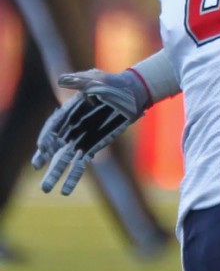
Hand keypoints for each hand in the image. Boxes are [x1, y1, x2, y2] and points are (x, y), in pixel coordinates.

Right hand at [32, 69, 149, 194]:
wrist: (132, 92)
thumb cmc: (112, 83)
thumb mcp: (95, 79)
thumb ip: (79, 82)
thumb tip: (62, 80)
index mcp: (69, 111)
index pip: (54, 126)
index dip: (47, 136)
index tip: (42, 147)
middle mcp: (72, 127)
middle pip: (55, 145)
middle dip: (45, 157)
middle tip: (37, 167)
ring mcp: (83, 137)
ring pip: (65, 158)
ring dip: (56, 173)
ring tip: (46, 189)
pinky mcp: (94, 145)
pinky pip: (81, 163)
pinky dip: (73, 176)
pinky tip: (66, 190)